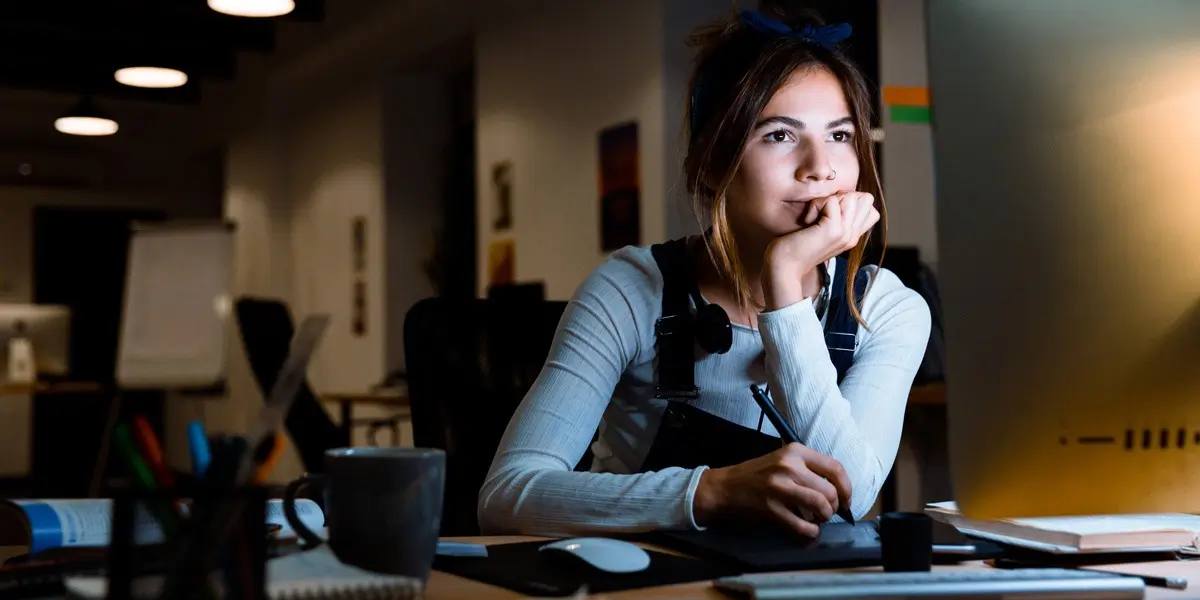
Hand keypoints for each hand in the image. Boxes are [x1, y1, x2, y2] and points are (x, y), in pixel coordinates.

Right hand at [693, 443, 852, 537]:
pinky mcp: (771, 508)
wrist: (725, 487)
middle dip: (834, 507)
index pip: (835, 468)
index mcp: (795, 451)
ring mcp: (779, 488)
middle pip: (830, 490)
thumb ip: (808, 468)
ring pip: (820, 505)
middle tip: (827, 512)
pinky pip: (802, 525)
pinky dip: (811, 531)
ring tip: (818, 519)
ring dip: (824, 517)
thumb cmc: (757, 474)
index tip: (846, 500)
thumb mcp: (782, 459)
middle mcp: (789, 466)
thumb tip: (838, 488)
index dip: (847, 488)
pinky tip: (808, 530)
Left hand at [762, 193, 879, 308]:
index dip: (850, 201)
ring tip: (814, 217)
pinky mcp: (834, 230)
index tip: (828, 213)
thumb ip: (836, 218)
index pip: (870, 208)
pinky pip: (832, 200)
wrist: (784, 267)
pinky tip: (807, 221)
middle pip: (866, 198)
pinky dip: (816, 204)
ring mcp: (846, 233)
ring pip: (851, 196)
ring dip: (828, 201)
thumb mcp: (821, 230)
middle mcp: (853, 235)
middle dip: (842, 197)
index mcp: (852, 236)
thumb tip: (840, 197)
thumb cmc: (795, 246)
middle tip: (822, 213)